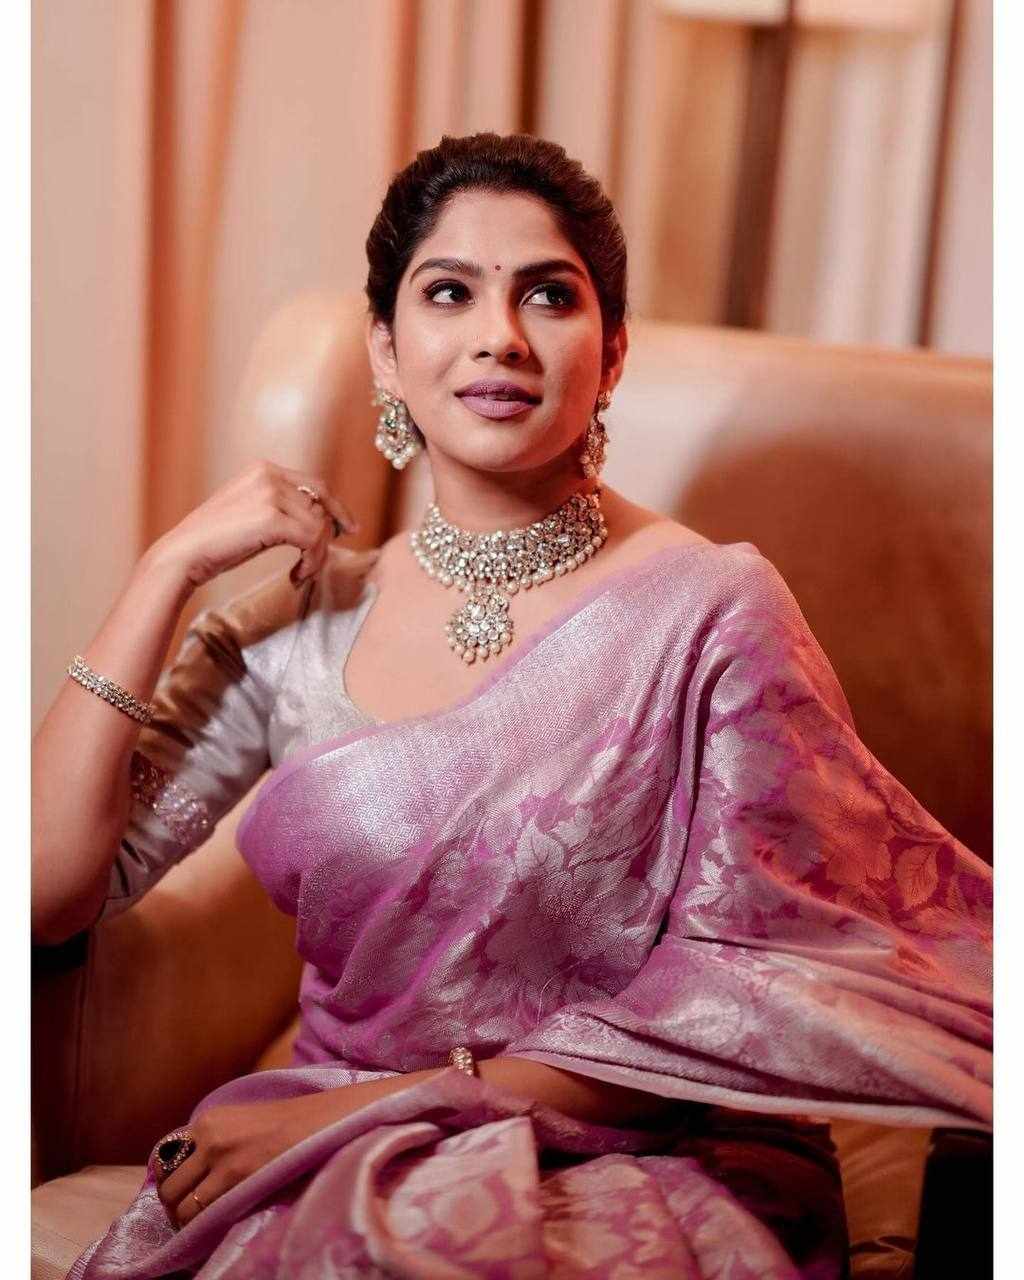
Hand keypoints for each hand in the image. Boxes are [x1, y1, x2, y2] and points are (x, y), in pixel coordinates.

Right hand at [147, 459, 359, 592]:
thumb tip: (322, 522)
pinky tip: (296, 576)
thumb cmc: (216, 543)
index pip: (316, 485)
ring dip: (317, 555)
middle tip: (320, 562)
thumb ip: (282, 508)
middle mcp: (269, 474)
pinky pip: (312, 540)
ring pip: (319, 526)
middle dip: (328, 535)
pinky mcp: (271, 518)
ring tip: (300, 573)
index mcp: (263, 469)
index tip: (347, 529)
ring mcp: (270, 494)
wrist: (183, 555)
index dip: (336, 508)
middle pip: (322, 505)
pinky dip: (311, 562)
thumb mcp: (251, 514)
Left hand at [156, 1091, 356, 1227]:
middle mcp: (208, 1135)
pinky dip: (201, 1224)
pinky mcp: (236, 1176)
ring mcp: (221, 1156)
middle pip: (168, 1184)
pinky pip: (202, 1212)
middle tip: (188, 1214)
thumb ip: (214, 1140)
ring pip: (180, 1204)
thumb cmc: (286, 1125)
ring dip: (186, 1219)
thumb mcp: (240, 1121)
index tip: (180, 1192)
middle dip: (173, 1204)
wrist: (319, 1122)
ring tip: (200, 1224)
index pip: (164, 1157)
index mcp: (208, 1119)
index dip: (169, 1180)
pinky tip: (213, 1225)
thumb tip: (190, 1173)